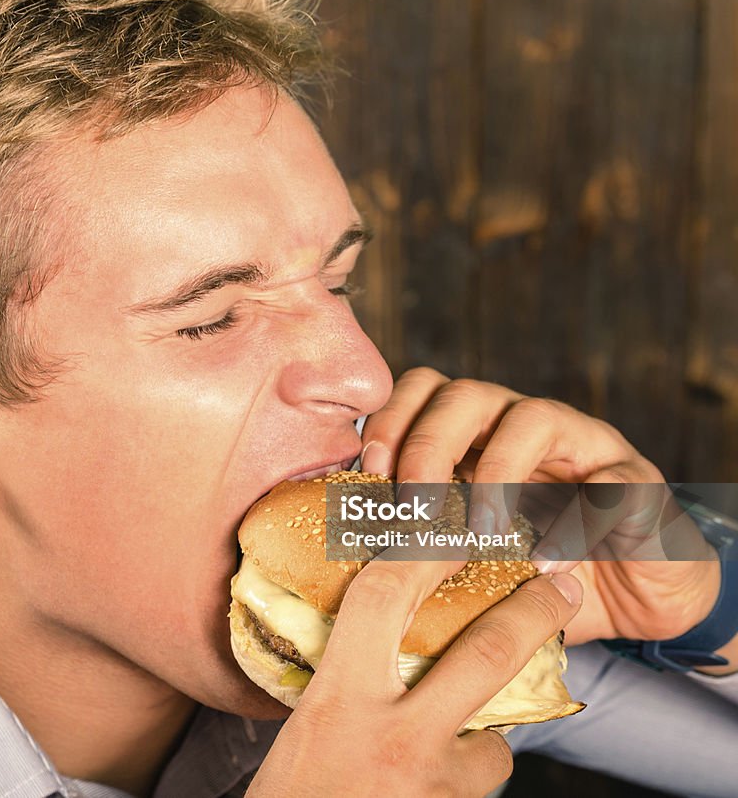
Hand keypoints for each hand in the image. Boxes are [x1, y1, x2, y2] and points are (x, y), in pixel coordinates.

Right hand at [247, 557, 580, 796]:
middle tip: (560, 583)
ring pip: (495, 738)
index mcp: (339, 700)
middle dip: (533, 611)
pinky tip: (440, 779)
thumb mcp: (303, 731)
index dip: (422, 552)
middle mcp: (395, 735)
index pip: (385, 598)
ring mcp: (435, 781)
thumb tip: (365, 650)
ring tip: (458, 735)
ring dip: (486, 730)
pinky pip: (480, 782)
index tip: (449, 530)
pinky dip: (469, 772)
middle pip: (485, 654)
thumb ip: (341, 687)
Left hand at [358, 367, 720, 646]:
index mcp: (475, 434)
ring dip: (497, 475)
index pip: (423, 392)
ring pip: (532, 418)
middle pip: (466, 396)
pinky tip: (547, 563)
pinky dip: (574, 523)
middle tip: (415, 508)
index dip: (390, 421)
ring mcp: (582, 446)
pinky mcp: (636, 482)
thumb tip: (347, 556)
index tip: (368, 473)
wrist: (635, 592)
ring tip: (481, 535)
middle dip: (428, 446)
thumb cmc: (535, 568)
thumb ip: (423, 541)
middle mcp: (523, 425)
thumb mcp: (470, 555)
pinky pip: (607, 485)